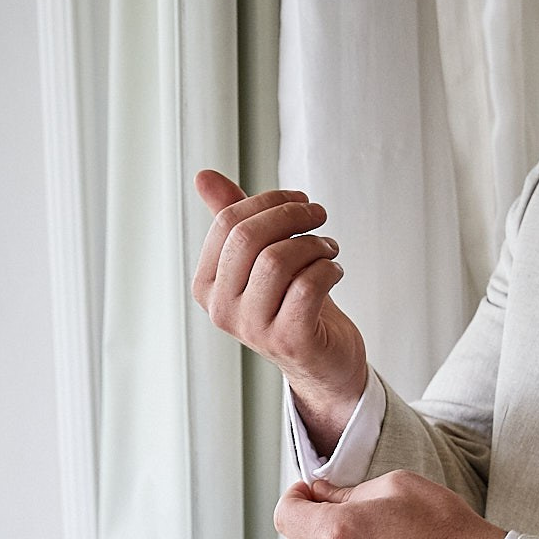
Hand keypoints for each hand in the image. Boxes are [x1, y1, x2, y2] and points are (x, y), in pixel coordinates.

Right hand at [192, 169, 368, 447]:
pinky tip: (335, 271)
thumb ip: (234, 220)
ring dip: (314, 243)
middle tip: (319, 215)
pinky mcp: (289, 341)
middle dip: (292, 215)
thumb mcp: (260, 259)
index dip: (269, 201)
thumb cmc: (292, 303)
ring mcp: (253, 329)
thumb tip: (203, 176)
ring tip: (329, 248)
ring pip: (279, 259)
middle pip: (249, 237)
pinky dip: (329, 269)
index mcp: (206, 286)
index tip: (299, 200)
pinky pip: (308, 286)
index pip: (227, 223)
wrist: (323, 362)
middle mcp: (221, 310)